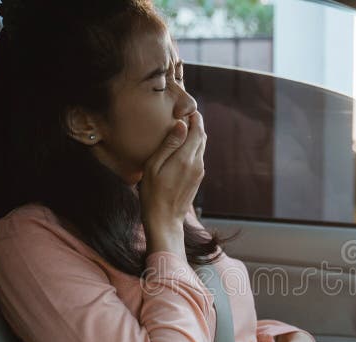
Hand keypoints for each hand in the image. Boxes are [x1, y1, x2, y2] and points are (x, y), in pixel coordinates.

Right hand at [140, 111, 206, 228]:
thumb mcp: (154, 166)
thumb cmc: (153, 193)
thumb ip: (169, 144)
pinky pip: (199, 156)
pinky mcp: (197, 178)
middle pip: (202, 136)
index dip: (194, 116)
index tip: (185, 108)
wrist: (165, 220)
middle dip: (196, 123)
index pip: (197, 130)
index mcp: (186, 158)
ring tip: (182, 126)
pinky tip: (181, 146)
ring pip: (202, 146)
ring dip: (195, 135)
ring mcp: (199, 172)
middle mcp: (197, 163)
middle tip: (184, 113)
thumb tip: (182, 124)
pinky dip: (193, 146)